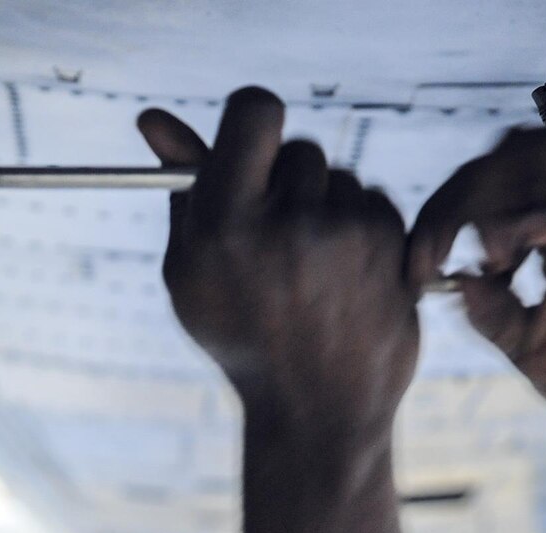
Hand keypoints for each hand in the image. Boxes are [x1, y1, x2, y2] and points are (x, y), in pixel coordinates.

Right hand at [139, 88, 420, 437]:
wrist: (318, 411)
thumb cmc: (244, 338)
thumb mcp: (191, 272)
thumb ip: (181, 191)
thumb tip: (154, 121)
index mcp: (226, 223)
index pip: (254, 109)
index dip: (252, 122)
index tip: (251, 149)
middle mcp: (288, 222)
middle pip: (298, 148)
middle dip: (287, 182)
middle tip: (277, 238)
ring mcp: (346, 233)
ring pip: (339, 177)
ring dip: (325, 209)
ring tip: (310, 271)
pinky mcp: (391, 246)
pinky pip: (373, 202)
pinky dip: (359, 230)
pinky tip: (344, 279)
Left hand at [407, 122, 545, 447]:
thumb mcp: (532, 349)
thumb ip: (492, 312)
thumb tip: (455, 277)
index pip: (488, 189)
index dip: (441, 220)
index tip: (416, 272)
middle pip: (512, 153)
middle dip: (459, 194)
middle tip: (433, 253)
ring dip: (507, 183)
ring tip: (490, 248)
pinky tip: (520, 246)